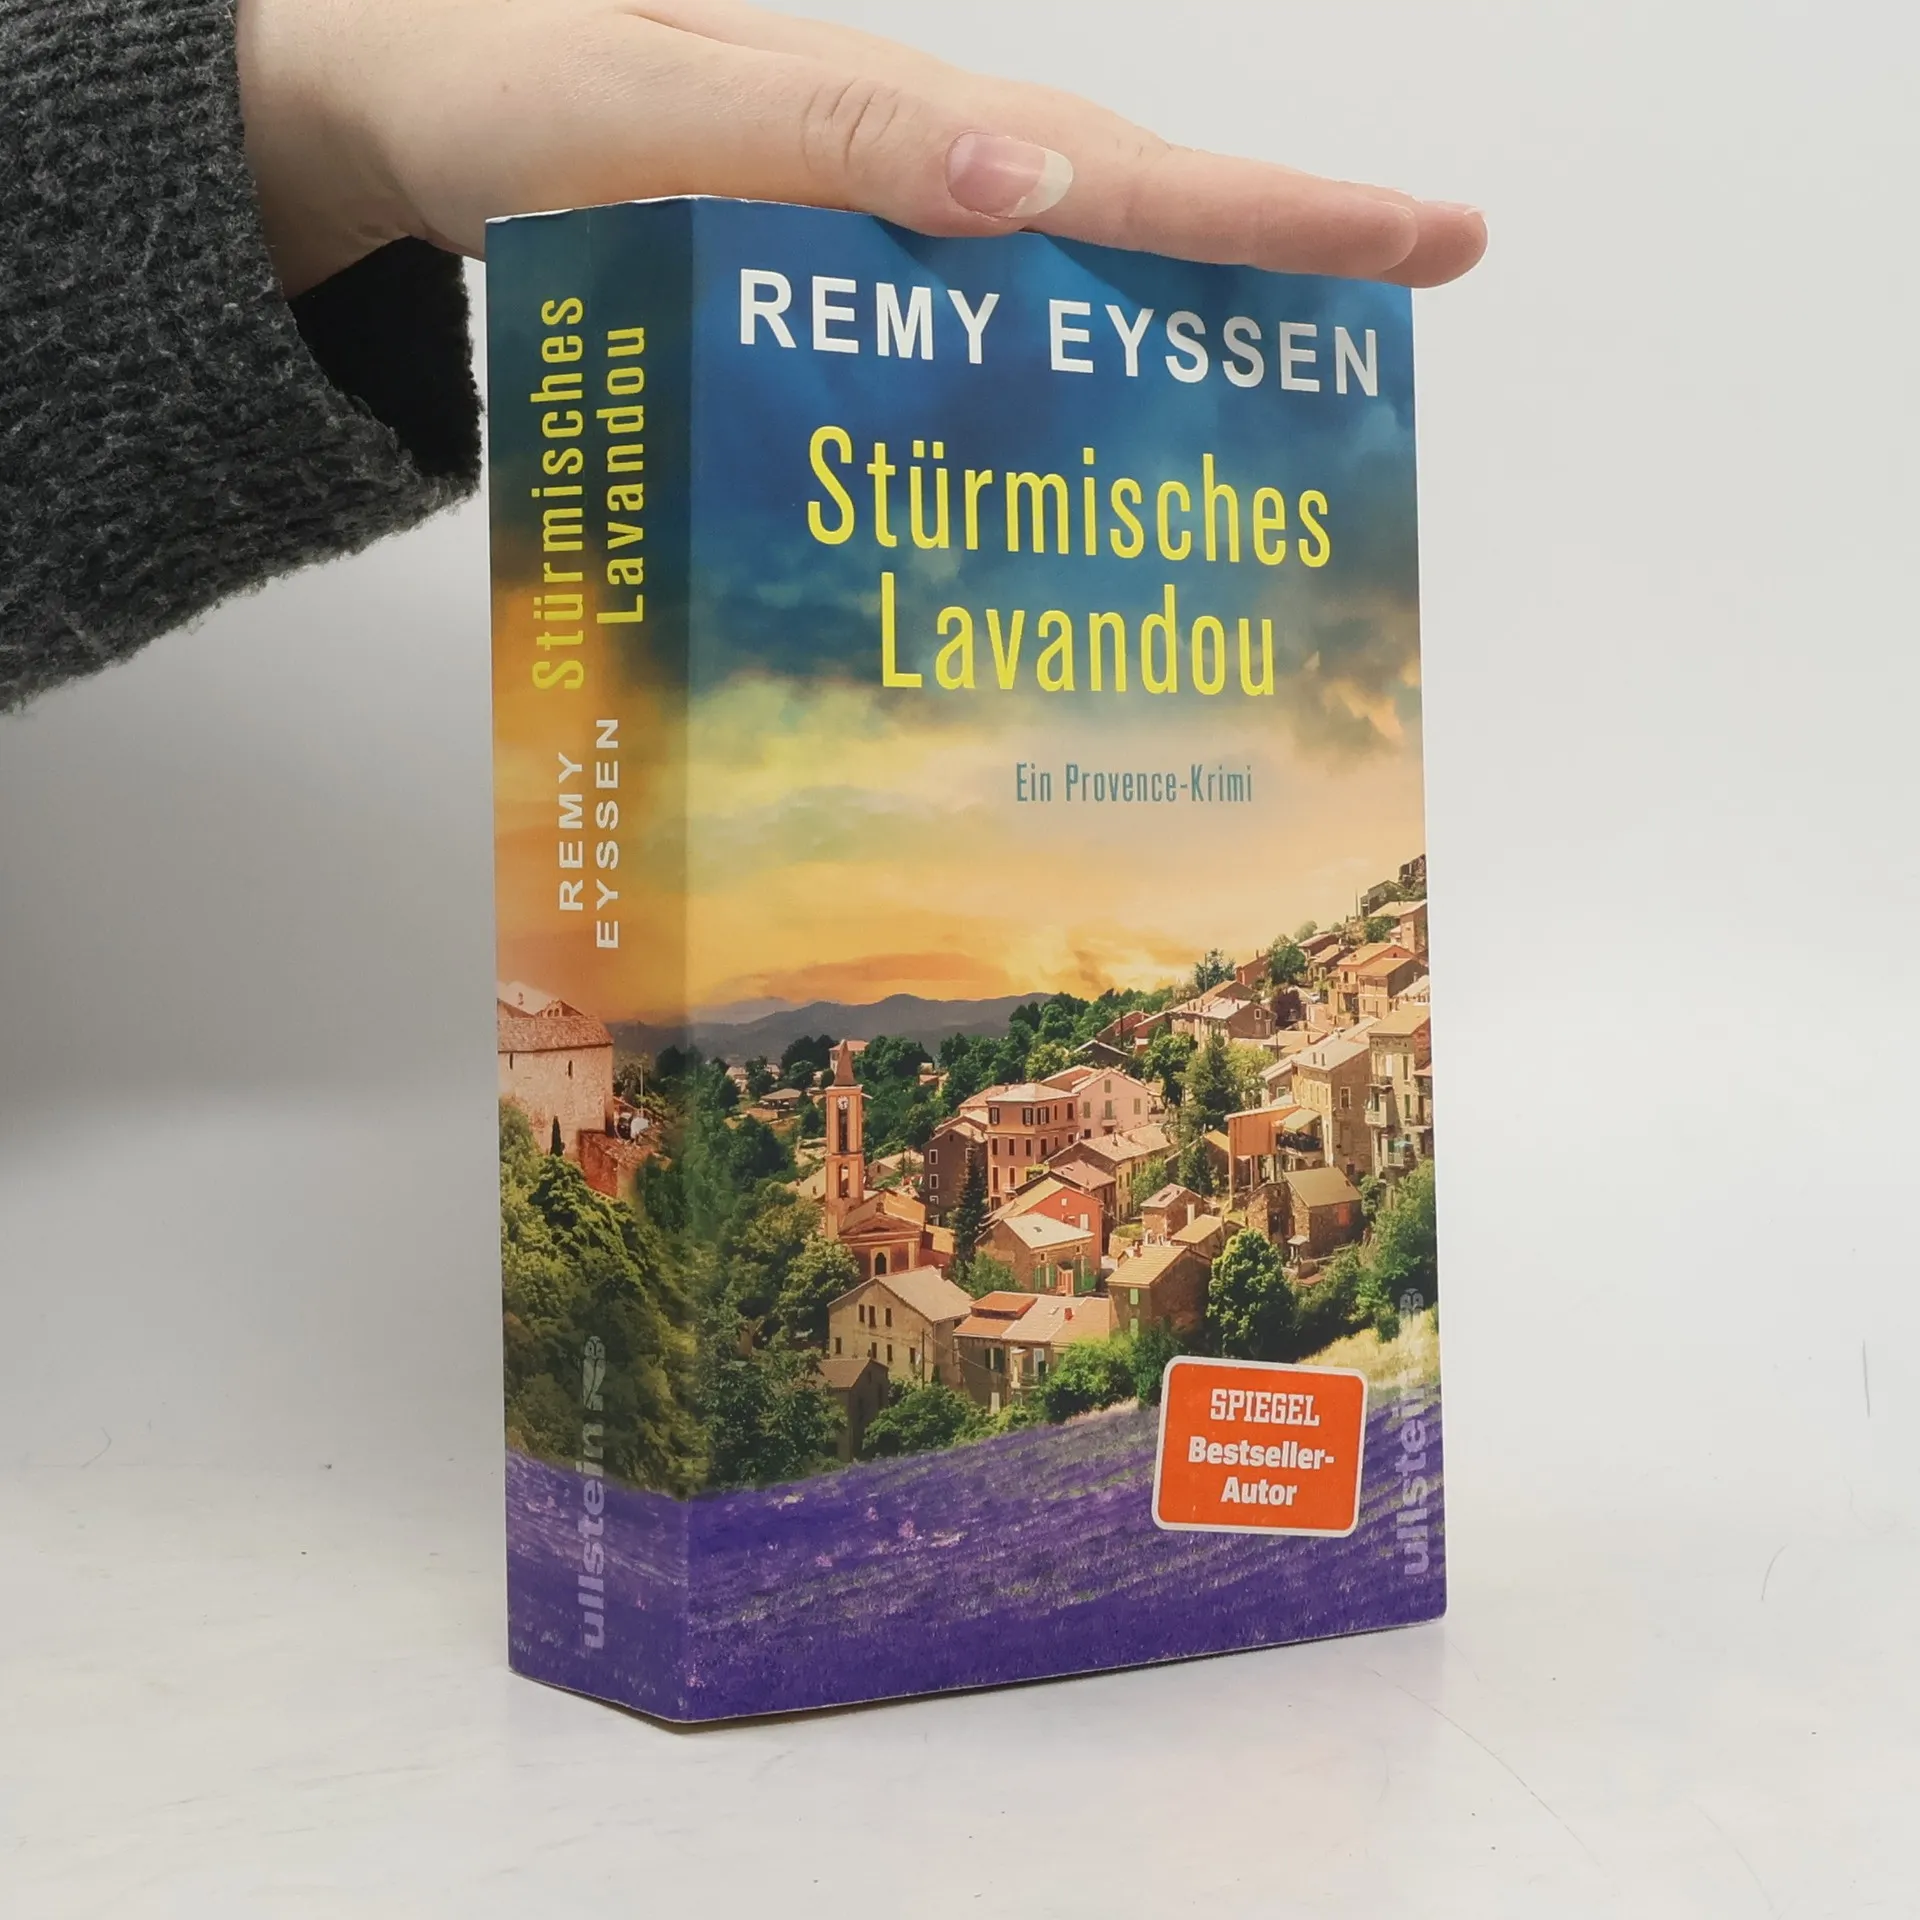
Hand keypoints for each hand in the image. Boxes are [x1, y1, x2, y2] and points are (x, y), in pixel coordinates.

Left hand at [237, 0, 1486, 297]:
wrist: (413, 112)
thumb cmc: (517, 98)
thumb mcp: (667, 111)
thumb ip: (842, 139)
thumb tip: (1035, 181)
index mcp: (901, 119)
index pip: (1127, 170)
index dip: (1281, 214)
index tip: (1433, 238)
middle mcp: (913, 166)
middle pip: (1130, 214)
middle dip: (1274, 262)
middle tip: (1408, 309)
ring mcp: (878, 221)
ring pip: (1062, 274)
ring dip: (1174, 331)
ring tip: (1277, 415)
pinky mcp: (833, 270)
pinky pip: (971, 321)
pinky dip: (1043, 371)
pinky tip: (1065, 443)